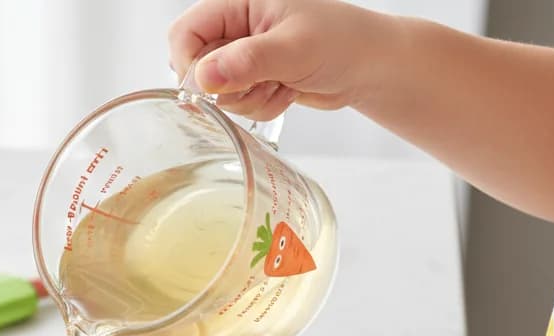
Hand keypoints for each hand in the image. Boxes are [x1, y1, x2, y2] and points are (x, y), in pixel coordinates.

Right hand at [167, 0, 396, 120]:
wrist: (368, 66)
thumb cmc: (341, 41)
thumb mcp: (294, 48)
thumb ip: (247, 61)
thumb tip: (203, 77)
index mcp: (238, 3)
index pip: (185, 34)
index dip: (190, 65)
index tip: (210, 88)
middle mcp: (236, 28)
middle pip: (198, 69)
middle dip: (229, 88)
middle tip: (263, 81)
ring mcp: (243, 56)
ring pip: (218, 93)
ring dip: (249, 100)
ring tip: (282, 83)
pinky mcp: (253, 80)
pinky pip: (238, 106)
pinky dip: (260, 107)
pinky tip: (285, 91)